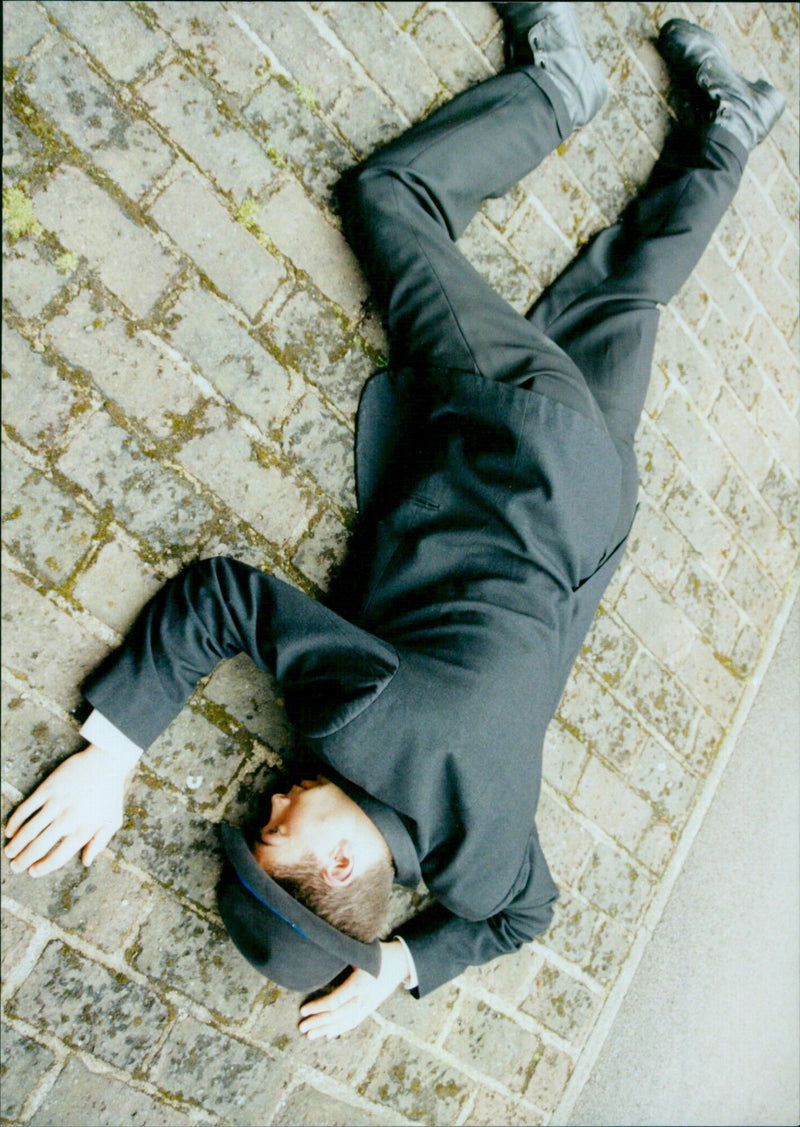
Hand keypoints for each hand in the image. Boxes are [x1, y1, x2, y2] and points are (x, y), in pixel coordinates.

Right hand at [4, 745, 129, 876]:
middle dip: (24, 860)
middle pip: (40, 846)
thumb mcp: (113, 821)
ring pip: (29, 830)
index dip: (44, 867)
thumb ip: (100, 843)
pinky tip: (10, 830)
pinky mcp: (47, 789)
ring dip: (16, 844)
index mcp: (84, 830)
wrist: (106, 762)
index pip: (59, 857)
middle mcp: (68, 819)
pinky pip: (26, 808)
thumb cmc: (110, 793)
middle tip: (15, 867)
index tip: (34, 872)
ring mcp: (56, 804)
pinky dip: (15, 822)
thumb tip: (86, 862)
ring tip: (9, 852)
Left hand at [298, 939, 410, 1039]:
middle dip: (319, 1022)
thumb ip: (341, 955)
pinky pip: (354, 1021)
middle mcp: (364, 997)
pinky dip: (341, 1029)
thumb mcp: (359, 951)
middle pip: (338, 1015)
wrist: (401, 962)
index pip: (336, 1001)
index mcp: (360, 983)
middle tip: (302, 1028)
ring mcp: (368, 1005)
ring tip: (310, 1035)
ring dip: (327, 1029)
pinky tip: (329, 1034)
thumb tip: (317, 953)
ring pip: (345, 1022)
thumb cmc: (377, 953)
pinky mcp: (371, 1007)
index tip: (304, 1010)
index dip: (319, 1007)